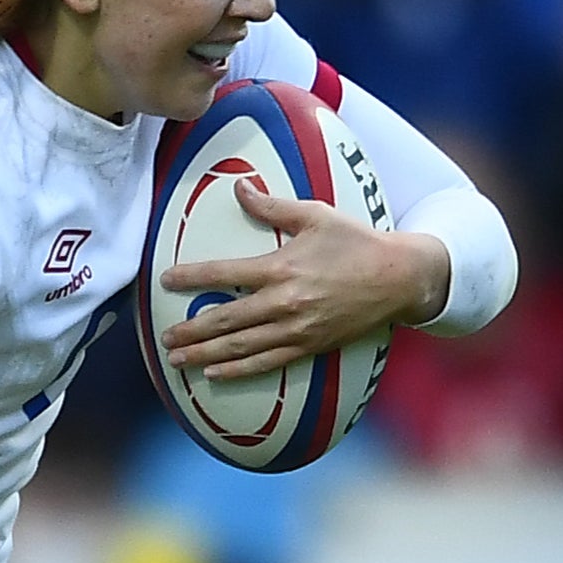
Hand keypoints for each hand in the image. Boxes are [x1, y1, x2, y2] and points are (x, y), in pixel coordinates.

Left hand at [156, 181, 448, 381]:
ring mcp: (297, 329)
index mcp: (281, 267)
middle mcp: (284, 302)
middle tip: (164, 338)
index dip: (191, 277)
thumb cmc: (356, 242)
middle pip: (225, 320)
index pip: (224, 274)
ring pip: (241, 347)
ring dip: (205, 355)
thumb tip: (239, 187)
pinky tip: (214, 374)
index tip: (165, 281)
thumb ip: (272, 205)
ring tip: (176, 360)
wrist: (398, 278)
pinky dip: (238, 371)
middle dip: (191, 331)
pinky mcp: (309, 346)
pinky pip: (267, 363)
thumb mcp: (315, 215)